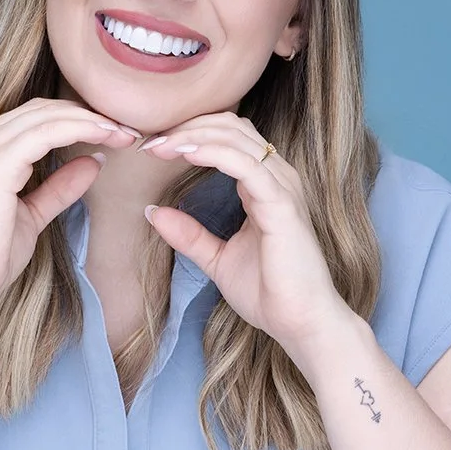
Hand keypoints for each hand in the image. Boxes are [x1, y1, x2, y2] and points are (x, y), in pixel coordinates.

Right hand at [0, 98, 139, 329]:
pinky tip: (105, 137)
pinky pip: (46, 133)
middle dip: (90, 114)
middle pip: (43, 109)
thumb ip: (59, 187)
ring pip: (47, 116)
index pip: (36, 117)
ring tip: (124, 132)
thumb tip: (93, 161)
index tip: (116, 131)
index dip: (79, 119)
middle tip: (128, 128)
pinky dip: (80, 130)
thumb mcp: (32, 214)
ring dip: (91, 121)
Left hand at [140, 113, 352, 364]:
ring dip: (193, 135)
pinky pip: (244, 164)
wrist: (300, 323)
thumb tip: (154, 213)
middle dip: (186, 126)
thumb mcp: (217, 259)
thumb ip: (189, 235)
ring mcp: (282, 187)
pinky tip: (184, 154)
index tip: (153, 147)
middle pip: (229, 126)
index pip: (228, 137)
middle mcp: (276, 178)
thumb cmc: (269, 292)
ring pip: (236, 137)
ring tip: (160, 146)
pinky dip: (212, 152)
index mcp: (264, 185)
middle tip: (150, 141)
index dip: (190, 133)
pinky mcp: (281, 204)